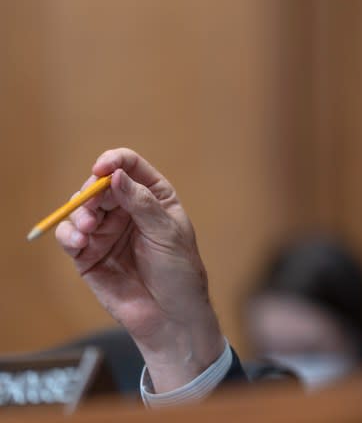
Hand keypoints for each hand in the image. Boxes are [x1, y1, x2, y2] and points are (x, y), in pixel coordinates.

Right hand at [55, 148, 223, 391]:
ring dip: (79, 212)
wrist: (171, 315)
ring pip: (81, 208)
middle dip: (92, 191)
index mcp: (154, 197)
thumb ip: (141, 203)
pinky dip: (68, 233)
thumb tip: (116, 176)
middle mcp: (128, 209)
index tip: (103, 168)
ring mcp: (107, 231)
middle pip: (100, 185)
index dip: (115, 161)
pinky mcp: (89, 254)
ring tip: (87, 227)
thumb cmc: (179, 272)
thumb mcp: (167, 233)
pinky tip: (78, 240)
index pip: (130, 167)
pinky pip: (70, 236)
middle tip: (92, 204)